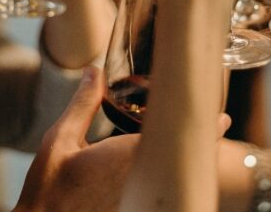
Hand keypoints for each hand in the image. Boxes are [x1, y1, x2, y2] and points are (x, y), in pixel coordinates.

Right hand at [13, 66, 230, 211]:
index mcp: (126, 157)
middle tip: (213, 130)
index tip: (222, 120)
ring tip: (194, 151)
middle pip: (181, 162)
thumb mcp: (59, 140)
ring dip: (182, 167)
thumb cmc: (48, 188)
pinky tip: (163, 179)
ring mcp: (141, 201)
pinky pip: (158, 196)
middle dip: (196, 146)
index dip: (205, 130)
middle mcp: (140, 183)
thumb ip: (82, 105)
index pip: (176, 139)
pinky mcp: (136, 211)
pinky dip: (166, 186)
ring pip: (173, 181)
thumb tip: (95, 71)